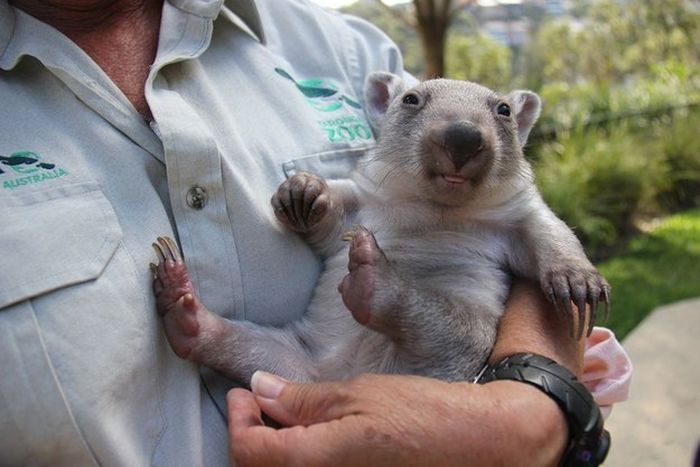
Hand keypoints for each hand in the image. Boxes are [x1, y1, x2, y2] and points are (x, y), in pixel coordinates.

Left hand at [228, 372, 567, 466]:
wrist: (478, 444)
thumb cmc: (422, 414)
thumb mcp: (358, 395)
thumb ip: (303, 399)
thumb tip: (260, 390)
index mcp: (316, 462)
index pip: (247, 449)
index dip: (237, 418)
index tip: (242, 393)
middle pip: (259, 466)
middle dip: (251, 431)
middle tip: (259, 400)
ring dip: (274, 444)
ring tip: (286, 411)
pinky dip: (301, 453)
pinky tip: (314, 430)